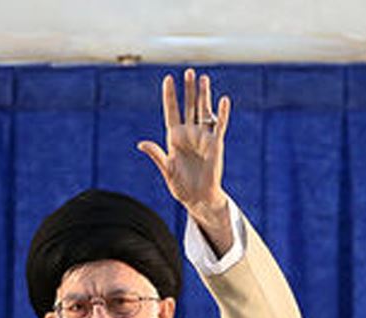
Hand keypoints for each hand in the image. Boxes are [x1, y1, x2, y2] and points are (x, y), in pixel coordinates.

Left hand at [137, 68, 232, 252]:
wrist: (198, 197)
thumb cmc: (181, 186)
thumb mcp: (166, 169)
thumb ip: (156, 155)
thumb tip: (141, 143)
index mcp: (174, 138)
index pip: (171, 111)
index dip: (170, 96)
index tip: (168, 79)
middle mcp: (189, 134)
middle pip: (188, 107)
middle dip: (188, 90)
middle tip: (188, 72)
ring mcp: (203, 137)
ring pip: (203, 111)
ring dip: (203, 96)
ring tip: (203, 78)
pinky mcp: (215, 144)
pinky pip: (219, 126)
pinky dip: (221, 114)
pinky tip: (223, 100)